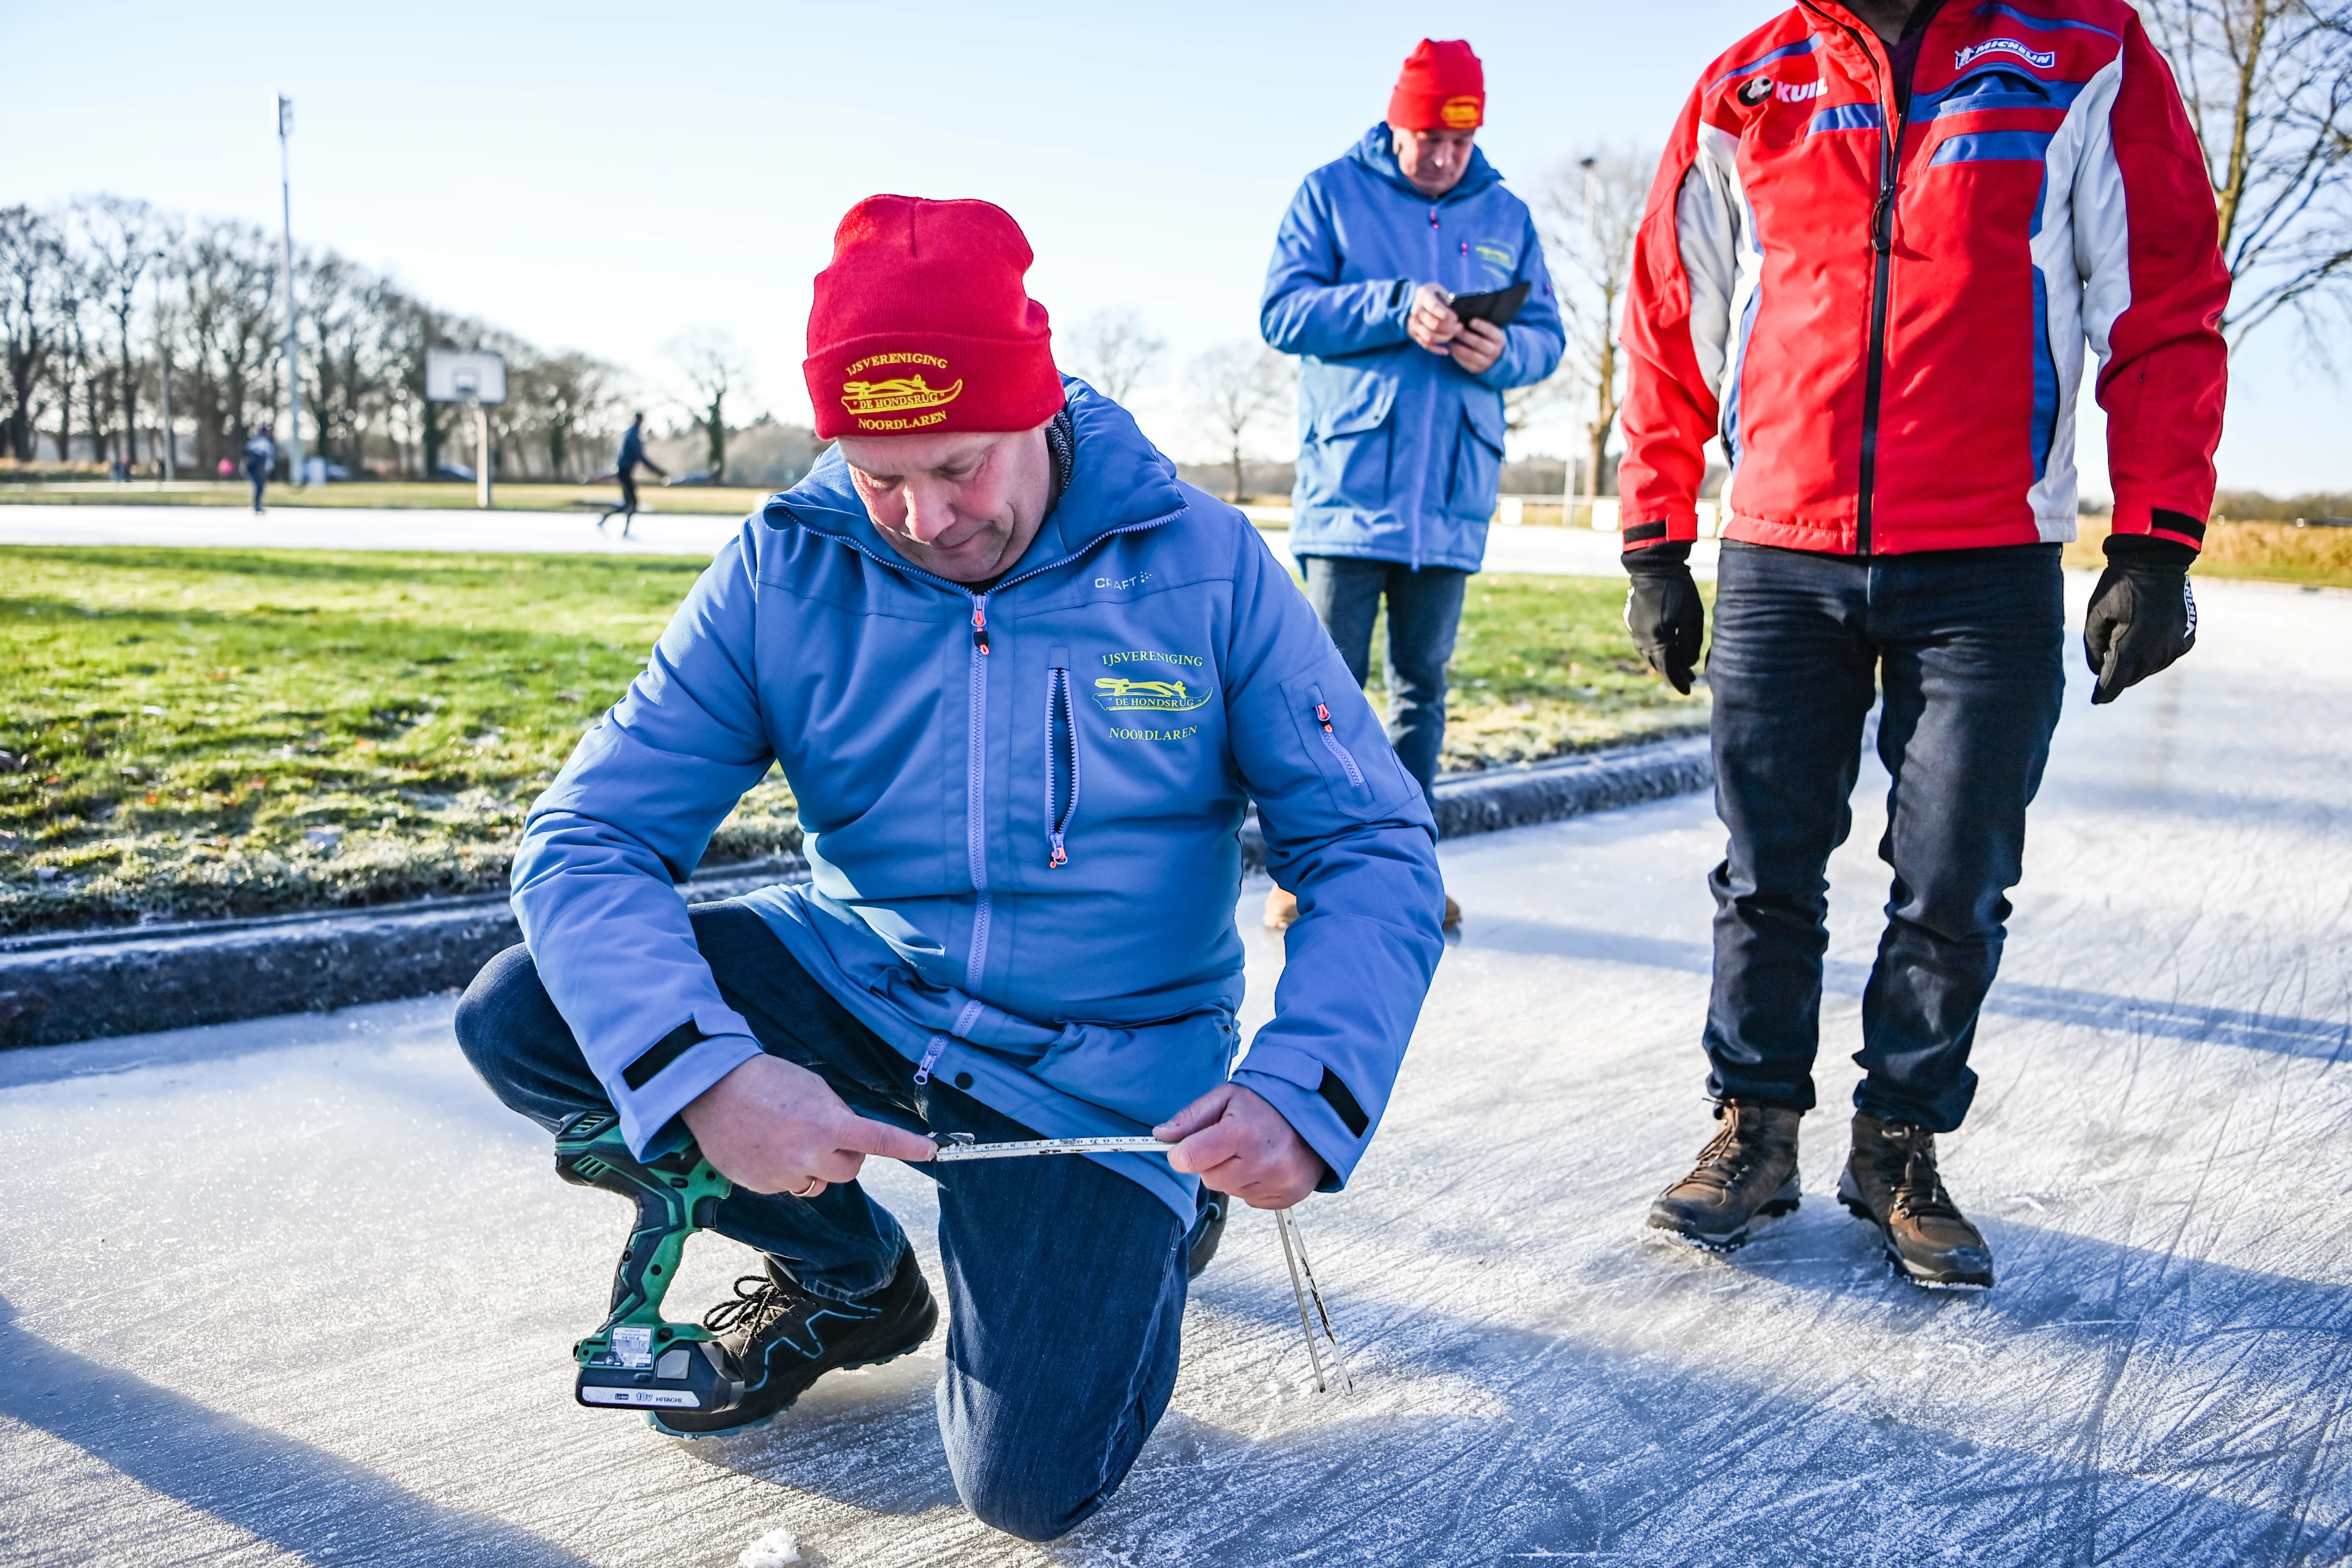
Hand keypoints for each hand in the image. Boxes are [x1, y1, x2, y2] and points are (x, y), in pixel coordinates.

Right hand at [679, 1053, 936, 1197]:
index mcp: (828, 1125)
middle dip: (845, 1155)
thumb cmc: (764, 1080)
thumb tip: (848, 1135)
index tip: (931, 1151)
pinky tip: (765, 1147)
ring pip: (818, 1182)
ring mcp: (785, 1176)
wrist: (711, 1090)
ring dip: (814, 1165)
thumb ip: (836, 1114)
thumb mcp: (812, 1087)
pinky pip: (788, 1185)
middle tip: (824, 1133)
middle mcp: (810, 1157)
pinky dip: (784, 1171)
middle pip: (849, 1170)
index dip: (909, 1147)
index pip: (879, 1141)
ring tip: (786, 1137)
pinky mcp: (762, 1187)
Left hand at [1154, 1082, 1324, 1210]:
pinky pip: (1252, 1200)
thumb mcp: (1226, 1097)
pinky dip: (1253, 1185)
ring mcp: (1278, 1182)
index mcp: (1241, 1133)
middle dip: (1213, 1162)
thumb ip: (1191, 1118)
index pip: (1190, 1158)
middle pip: (1209, 1179)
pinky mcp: (1289, 1196)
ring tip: (1254, 1150)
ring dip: (1235, 1174)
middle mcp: (1261, 1162)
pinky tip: (1266, 1164)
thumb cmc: (1269, 1102)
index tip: (1186, 1147)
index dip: (1182, 1153)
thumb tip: (1161, 1136)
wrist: (1317, 1111)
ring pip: (1231, 1191)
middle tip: (1232, 1142)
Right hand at [1406, 283, 1462, 353]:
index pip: (1434, 307)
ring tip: (1453, 334)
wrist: (1420, 300)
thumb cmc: (1436, 296)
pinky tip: (1446, 350)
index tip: (1456, 318)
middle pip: (1434, 324)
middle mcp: (1416, 309)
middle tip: (1459, 327)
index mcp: (1424, 294)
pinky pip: (1425, 345)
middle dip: (1450, 328)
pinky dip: (1437, 349)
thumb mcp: (1443, 291)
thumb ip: (1449, 300)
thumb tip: (1461, 311)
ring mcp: (1413, 322)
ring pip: (1429, 337)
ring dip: (1445, 338)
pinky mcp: (1414, 333)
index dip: (1447, 315)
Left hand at [1448, 318, 1505, 374]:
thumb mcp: (1491, 331)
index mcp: (1499, 339)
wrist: (1495, 358)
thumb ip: (1482, 325)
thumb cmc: (1488, 338)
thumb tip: (1465, 315)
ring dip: (1459, 347)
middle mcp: (1495, 351)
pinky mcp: (1477, 369)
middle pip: (1479, 343)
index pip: (1491, 332)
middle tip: (1455, 329)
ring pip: (1471, 355)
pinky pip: (1466, 363)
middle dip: (1465, 336)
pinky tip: (1452, 348)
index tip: (1471, 321)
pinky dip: (1457, 355)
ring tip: (1451, 340)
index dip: (1481, 326)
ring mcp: (1486, 362)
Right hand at [1623, 546, 1704, 694]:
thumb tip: (1688, 664)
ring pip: (1649, 655)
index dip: (1680, 682)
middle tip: (1688, 680)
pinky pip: (1644, 643)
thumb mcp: (1692, 618)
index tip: (1688, 691)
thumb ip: (1691, 644)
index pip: (1670, 669)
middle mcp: (1642, 640)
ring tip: (1677, 666)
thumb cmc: (1677, 590)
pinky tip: (1664, 647)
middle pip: (1658, 664)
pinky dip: (1656, 650)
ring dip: (1664, 662)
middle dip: (1673, 674)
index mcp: (1657, 641)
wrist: (1653, 566)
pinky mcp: (1633, 621)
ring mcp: (1635, 630)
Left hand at [2084, 537, 2196, 703]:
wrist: (2157, 561)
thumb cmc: (2120, 585)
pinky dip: (2151, 654)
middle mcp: (2156, 651)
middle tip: (2105, 659)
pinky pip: (2164, 657)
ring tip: (2123, 643)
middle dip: (2116, 673)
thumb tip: (2098, 669)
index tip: (2097, 700)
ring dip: (2134, 664)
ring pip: (2149, 669)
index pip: (2115, 681)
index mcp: (2131, 646)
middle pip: (2131, 677)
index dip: (2104, 693)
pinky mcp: (2185, 639)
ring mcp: (2174, 646)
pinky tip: (2143, 639)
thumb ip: (2093, 645)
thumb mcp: (2096, 613)